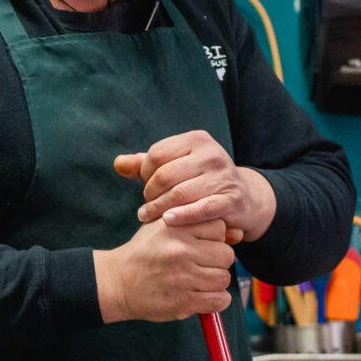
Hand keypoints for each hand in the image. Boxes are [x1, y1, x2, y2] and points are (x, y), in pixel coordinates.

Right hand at [96, 214, 236, 322]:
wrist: (117, 282)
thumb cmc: (145, 252)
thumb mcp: (164, 227)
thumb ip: (197, 223)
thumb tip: (238, 232)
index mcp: (175, 227)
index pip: (219, 227)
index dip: (215, 237)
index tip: (203, 244)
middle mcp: (180, 251)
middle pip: (226, 254)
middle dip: (218, 260)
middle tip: (203, 264)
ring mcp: (182, 278)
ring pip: (224, 278)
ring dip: (217, 281)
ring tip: (201, 280)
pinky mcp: (183, 302)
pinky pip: (220, 301)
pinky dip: (217, 300)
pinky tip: (204, 295)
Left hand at [118, 131, 276, 244]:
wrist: (242, 197)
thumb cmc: (200, 180)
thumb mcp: (176, 166)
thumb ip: (146, 164)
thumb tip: (118, 163)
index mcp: (197, 139)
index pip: (157, 153)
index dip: (144, 173)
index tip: (145, 186)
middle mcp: (212, 154)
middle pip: (166, 174)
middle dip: (150, 193)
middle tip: (145, 206)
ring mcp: (223, 176)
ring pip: (180, 193)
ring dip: (159, 209)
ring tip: (147, 217)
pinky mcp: (231, 200)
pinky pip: (201, 209)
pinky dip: (182, 216)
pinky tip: (168, 221)